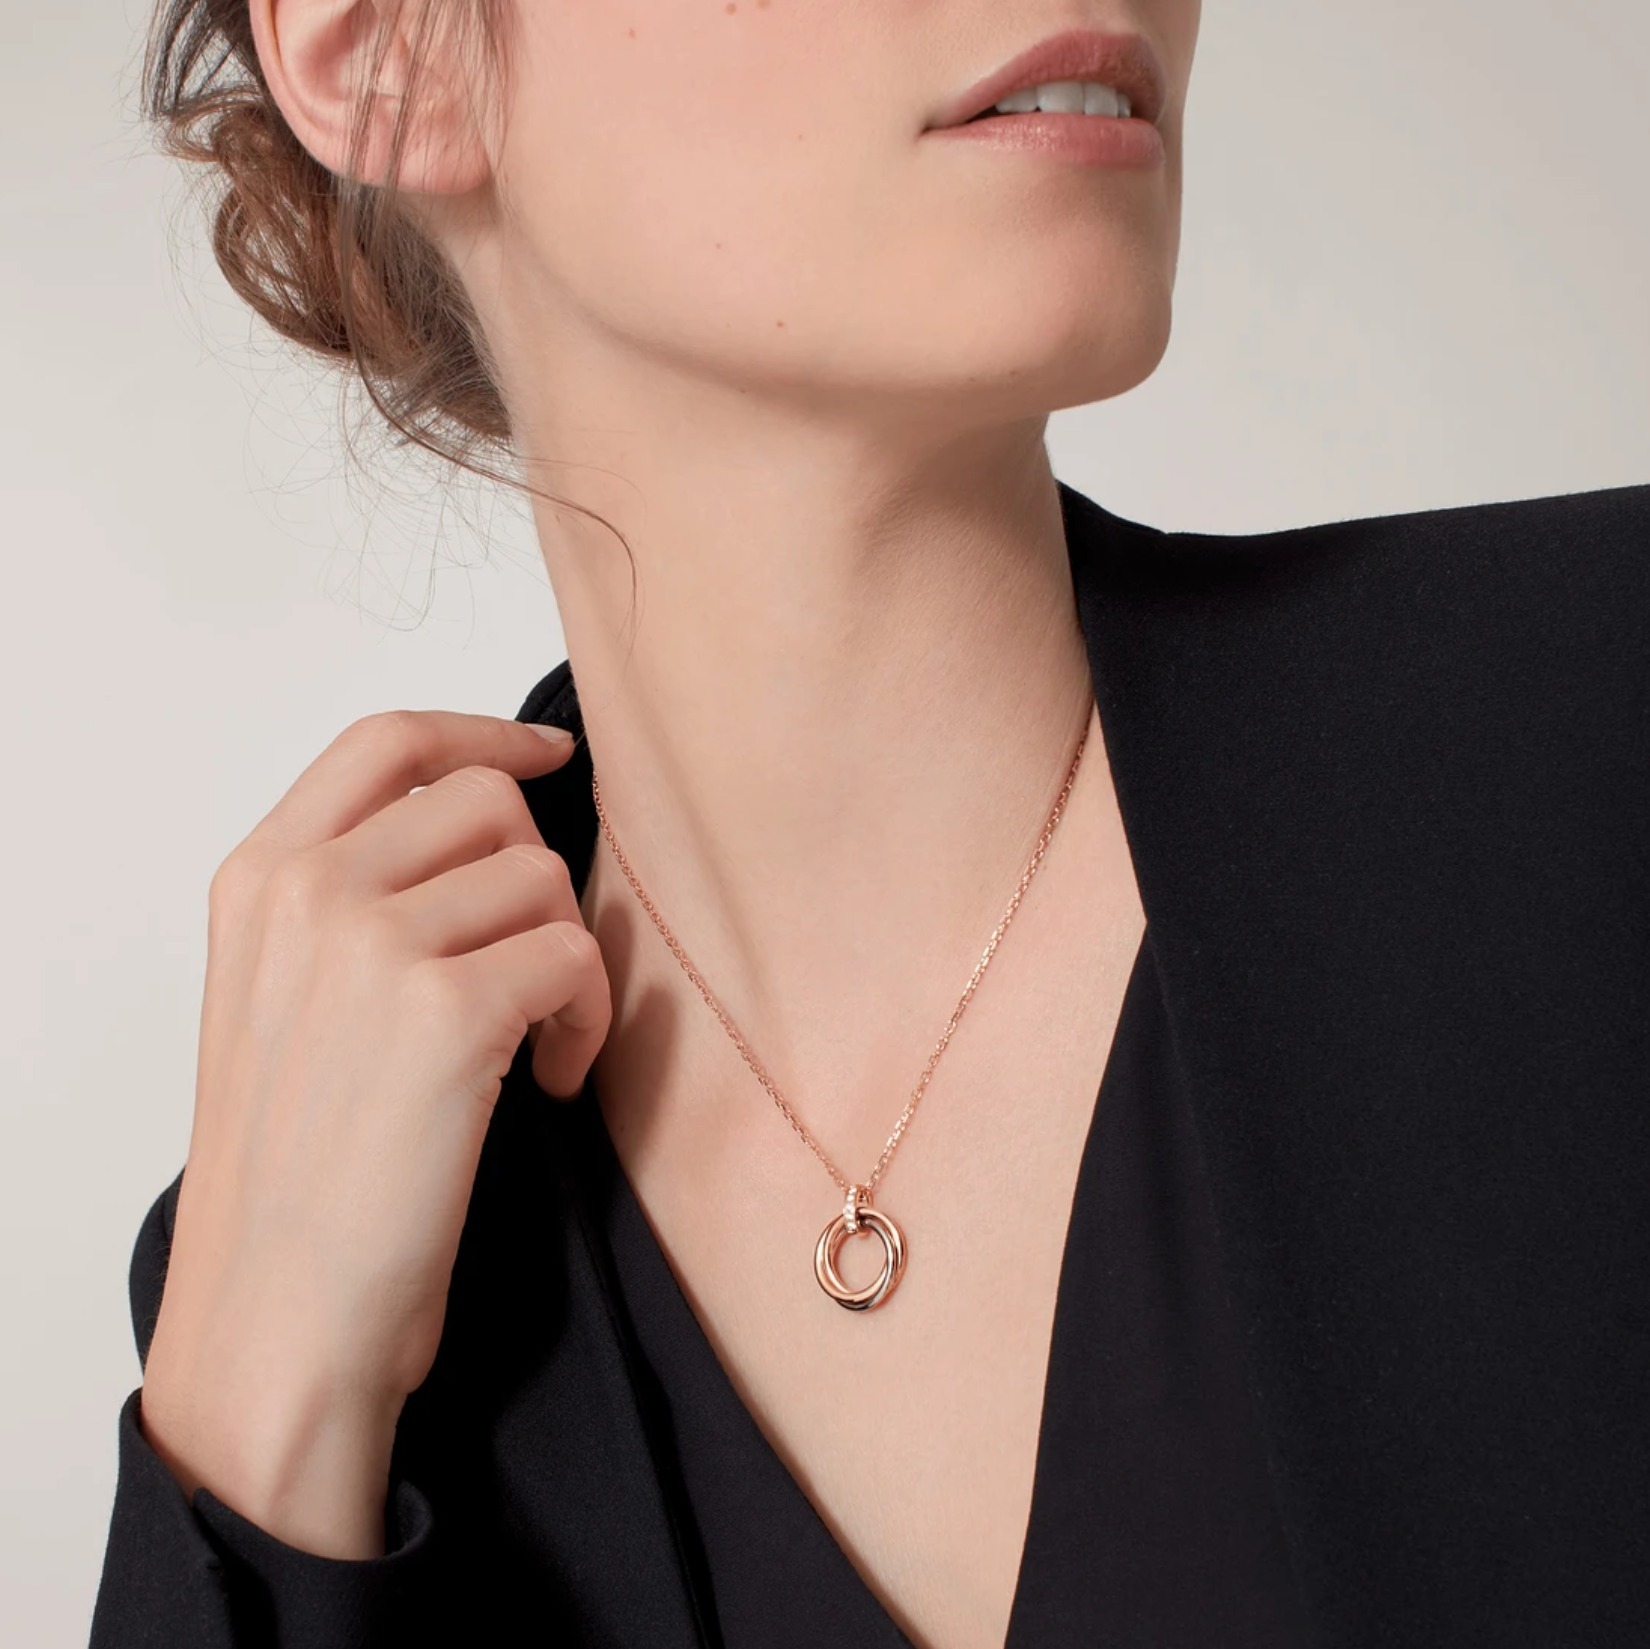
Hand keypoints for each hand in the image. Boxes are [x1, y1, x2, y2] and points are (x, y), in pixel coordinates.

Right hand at [139, 710, 609, 1554]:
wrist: (278, 1319)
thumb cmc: (297, 1178)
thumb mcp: (284, 1005)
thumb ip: (354, 904)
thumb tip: (483, 838)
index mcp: (260, 880)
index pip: (386, 742)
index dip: (483, 734)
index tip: (548, 755)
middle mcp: (309, 890)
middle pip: (488, 800)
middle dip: (537, 878)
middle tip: (536, 967)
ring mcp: (372, 941)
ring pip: (542, 876)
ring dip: (567, 959)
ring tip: (537, 1045)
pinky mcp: (446, 1009)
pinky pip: (574, 955)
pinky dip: (586, 1017)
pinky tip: (548, 1081)